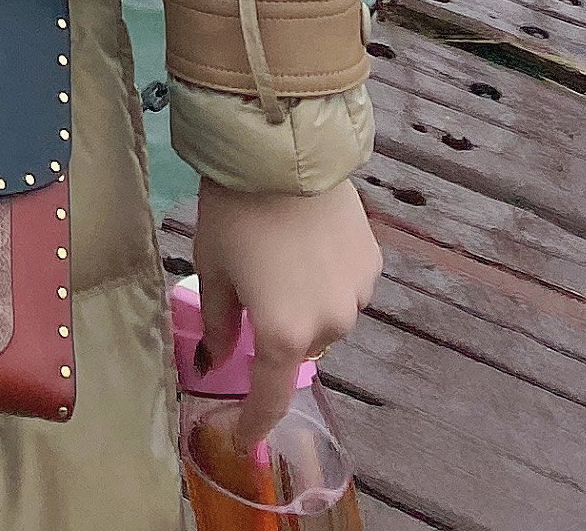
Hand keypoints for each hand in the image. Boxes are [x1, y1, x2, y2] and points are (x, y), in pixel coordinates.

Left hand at [192, 177, 382, 438]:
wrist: (282, 151)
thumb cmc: (235, 210)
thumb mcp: (213, 267)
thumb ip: (220, 322)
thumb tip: (221, 359)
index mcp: (283, 333)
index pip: (272, 396)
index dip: (256, 421)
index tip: (243, 434)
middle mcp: (328, 324)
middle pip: (299, 345)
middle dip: (277, 327)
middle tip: (254, 281)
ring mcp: (356, 295)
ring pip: (326, 316)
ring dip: (306, 301)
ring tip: (283, 252)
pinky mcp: (372, 264)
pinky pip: (345, 286)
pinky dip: (327, 276)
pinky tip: (309, 239)